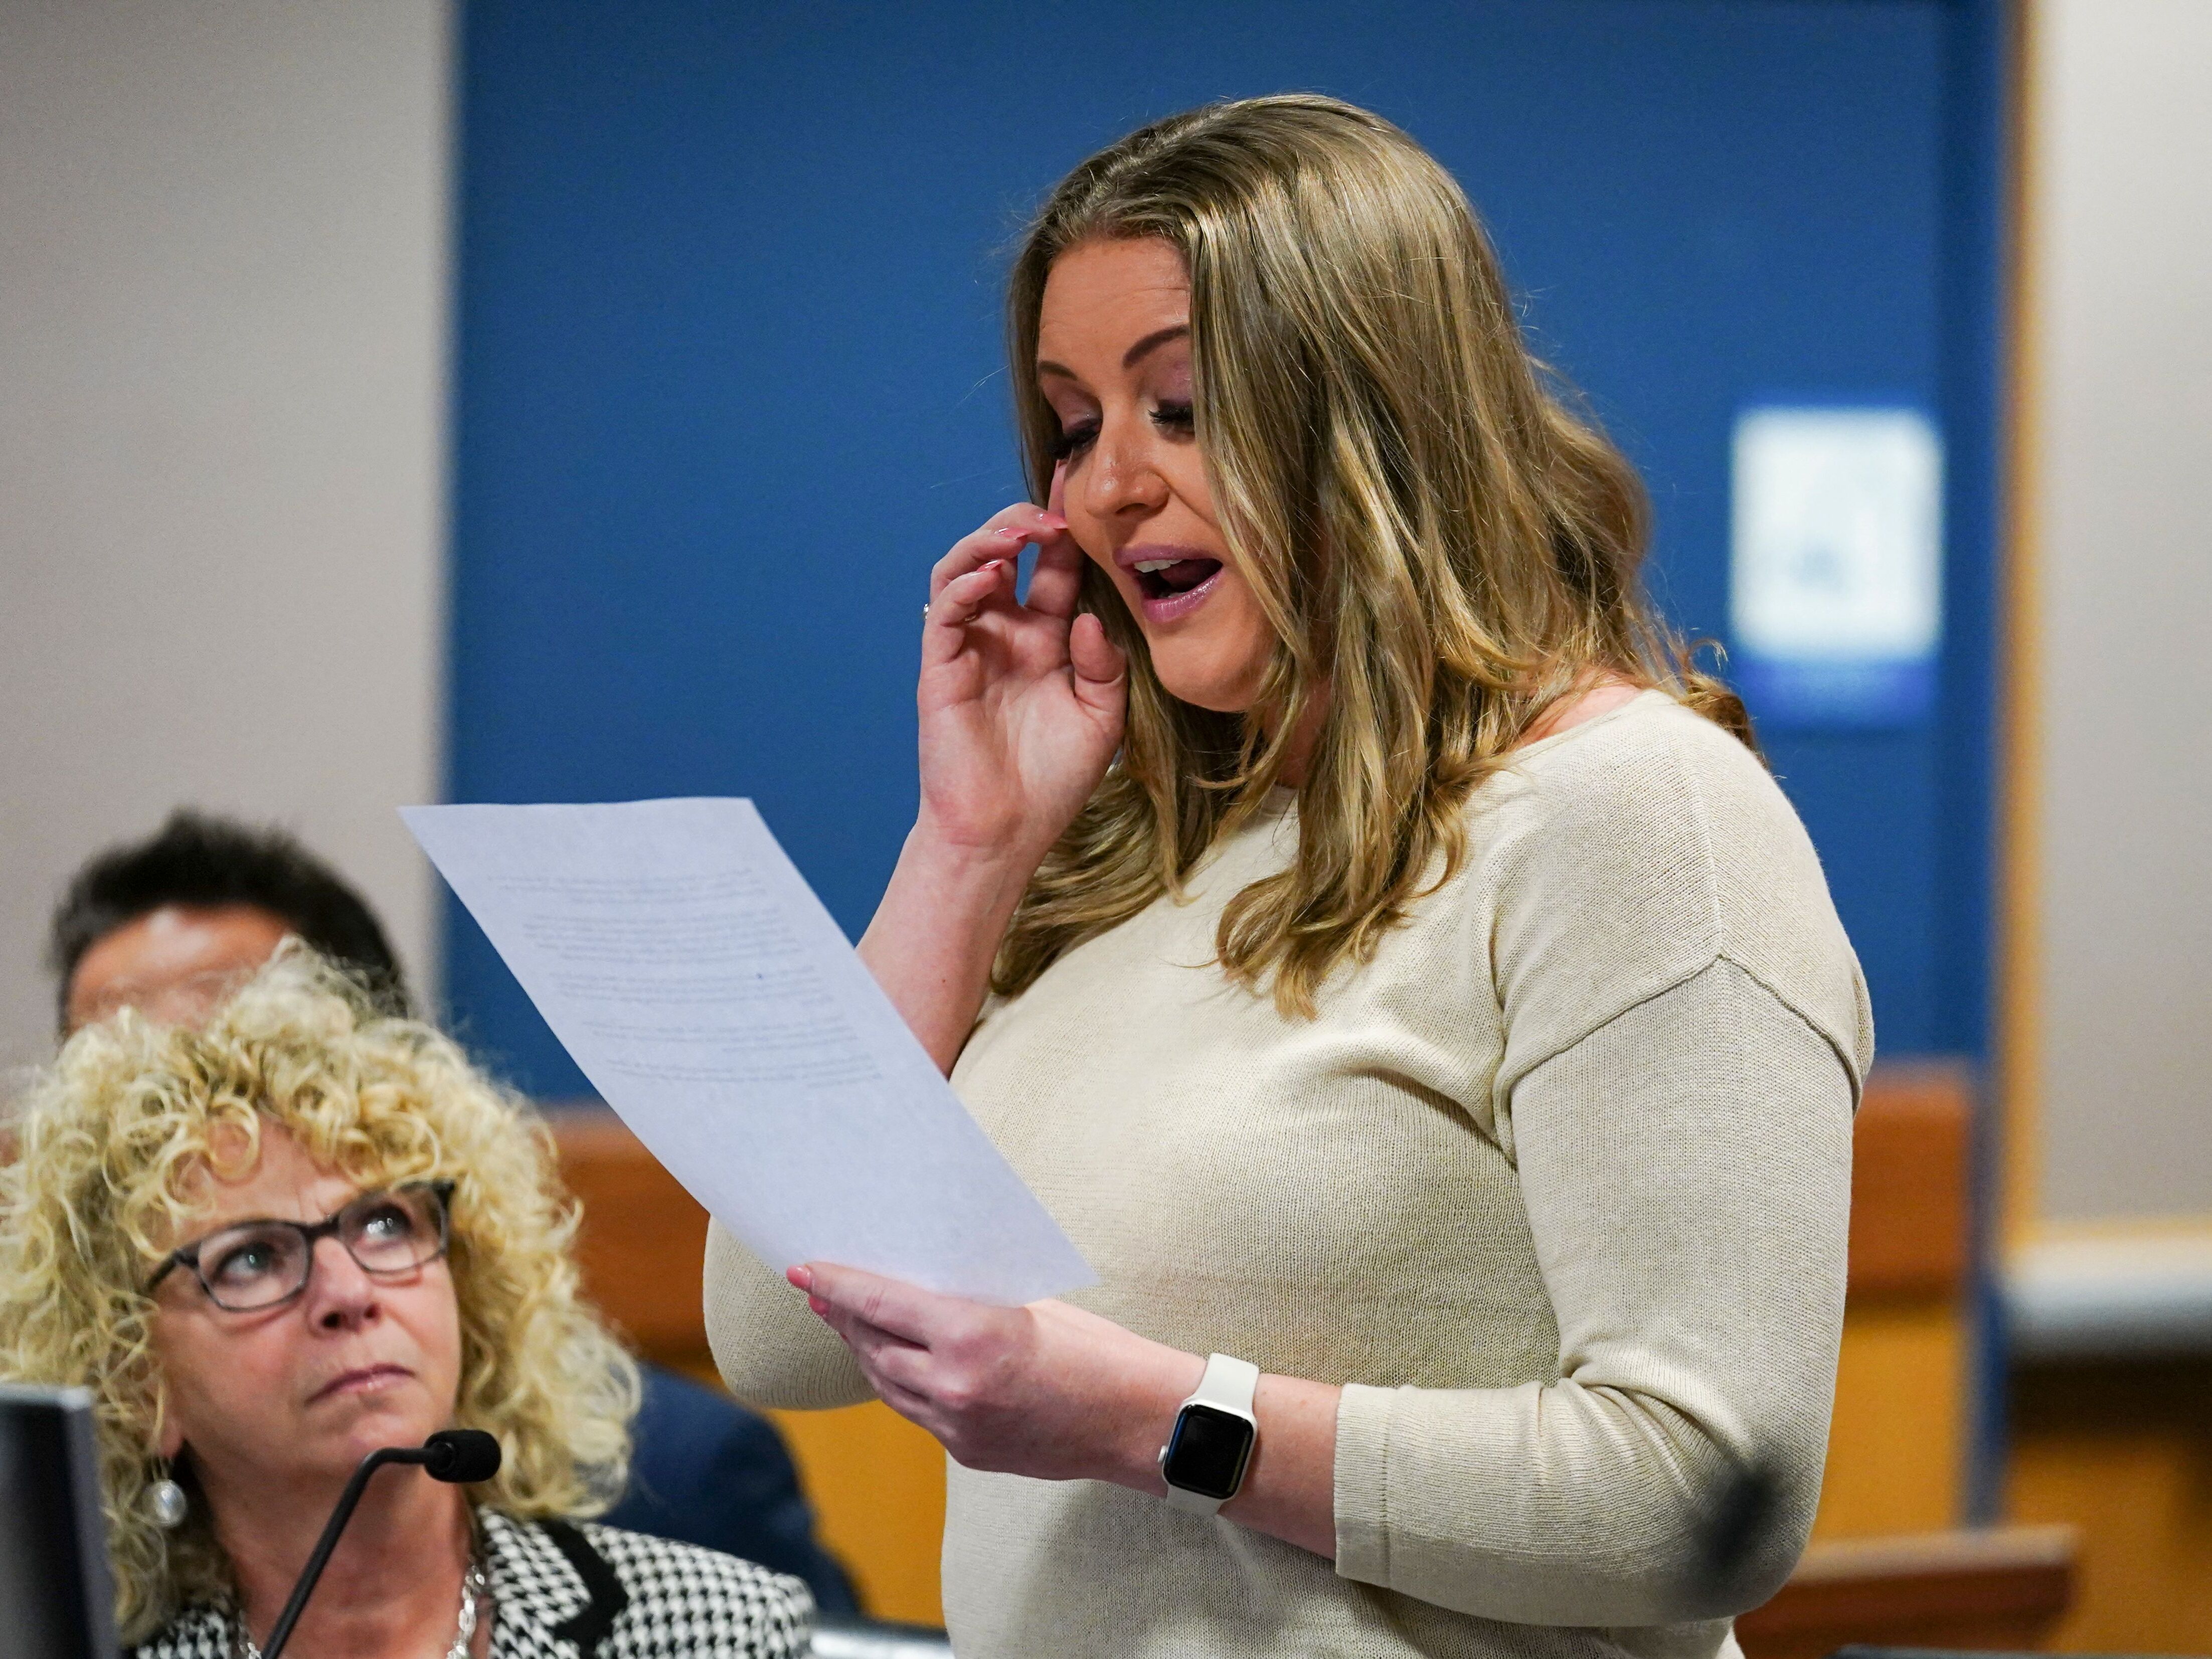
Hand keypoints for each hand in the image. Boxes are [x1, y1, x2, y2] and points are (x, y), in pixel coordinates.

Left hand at [790, 1262, 1198, 1484]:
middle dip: (846, 1319)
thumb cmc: (1097, 1352)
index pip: (881, 1305)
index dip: (837, 1287)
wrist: (1138, 1420)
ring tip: (852, 1326)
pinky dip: (903, 1385)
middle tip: (823, 1294)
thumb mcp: (1030, 1305)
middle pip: (874, 1347)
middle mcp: (954, 1386)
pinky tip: (899, 1365)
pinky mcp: (967, 1454)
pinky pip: (917, 1413)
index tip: (805, 1273)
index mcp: (971, 1337)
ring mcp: (958, 1428)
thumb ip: (970, 1301)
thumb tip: (919, 1289)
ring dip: (867, 1353)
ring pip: (887, 1386)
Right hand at [917, 466, 1126, 866]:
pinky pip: (945, 612)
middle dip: (1024, 521)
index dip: (1066, 532)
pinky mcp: (941, 667)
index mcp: (1043, 641)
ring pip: (966, 570)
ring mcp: (970, 647)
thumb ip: (1105, 665)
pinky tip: (991, 577)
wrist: (1006, 833)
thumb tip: (1091, 617)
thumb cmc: (1051, 782)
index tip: (1086, 495)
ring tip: (1020, 530)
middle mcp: (1005, 635)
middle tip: (1056, 510)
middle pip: (1004, 554)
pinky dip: (965, 585)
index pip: (1052, 569)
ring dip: (988, 539)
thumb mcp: (1102, 719)